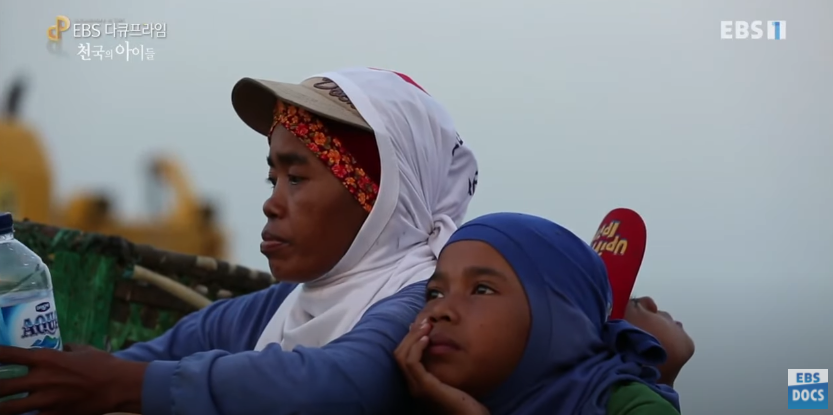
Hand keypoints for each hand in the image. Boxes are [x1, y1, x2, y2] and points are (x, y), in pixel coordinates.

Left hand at [0, 345, 146, 414]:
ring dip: (2, 408)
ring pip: (9, 409)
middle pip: (1, 386)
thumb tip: (62, 346)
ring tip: (0, 407)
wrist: (119, 385)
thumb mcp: (83, 349)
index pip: (7, 355)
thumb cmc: (103, 364)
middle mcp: (40, 379)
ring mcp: (45, 400)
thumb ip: (67, 348)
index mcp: (46, 358)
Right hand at [394, 318, 488, 414]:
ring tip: (426, 326)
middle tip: (425, 322)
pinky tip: (427, 339)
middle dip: (410, 335)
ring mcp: (417, 387)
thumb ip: (444, 369)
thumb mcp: (452, 381)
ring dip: (412, 337)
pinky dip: (416, 347)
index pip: (403, 357)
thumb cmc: (467, 404)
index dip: (410, 339)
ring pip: (402, 356)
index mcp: (417, 384)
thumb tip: (443, 350)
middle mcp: (412, 386)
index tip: (423, 327)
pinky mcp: (425, 387)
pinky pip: (412, 362)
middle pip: (398, 354)